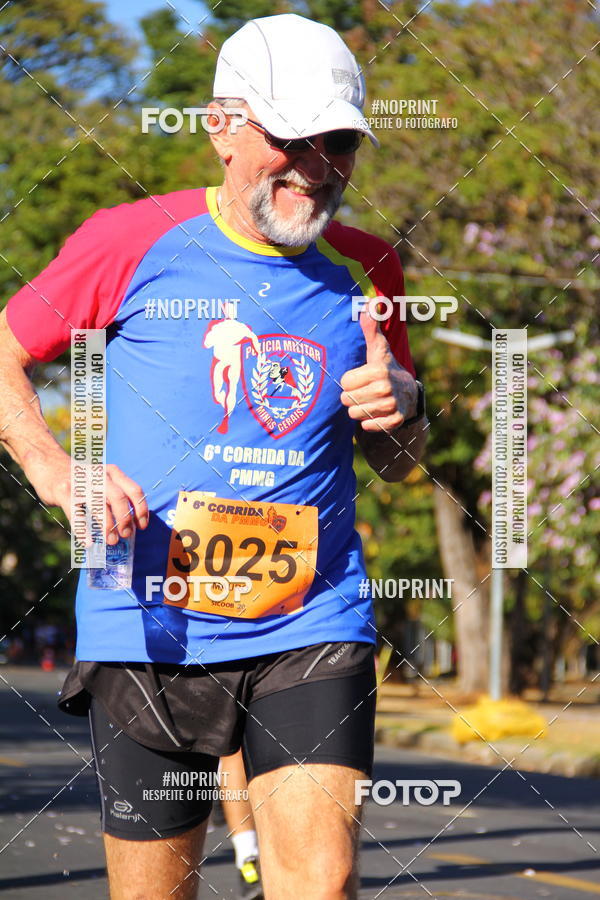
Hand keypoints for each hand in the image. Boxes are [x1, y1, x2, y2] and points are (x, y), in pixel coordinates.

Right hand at [27, 452, 147, 543]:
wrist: (49, 464)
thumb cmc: (81, 481)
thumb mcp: (102, 481)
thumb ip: (114, 496)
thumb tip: (129, 526)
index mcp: (112, 472)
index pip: (134, 490)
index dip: (141, 510)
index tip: (141, 526)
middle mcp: (99, 475)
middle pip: (118, 498)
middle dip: (124, 519)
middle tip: (124, 535)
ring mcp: (80, 482)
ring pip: (99, 504)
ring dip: (107, 525)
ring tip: (111, 541)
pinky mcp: (63, 491)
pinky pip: (76, 513)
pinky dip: (83, 529)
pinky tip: (88, 542)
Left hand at [340, 306, 417, 432]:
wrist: (408, 394)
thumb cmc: (385, 368)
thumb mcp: (377, 348)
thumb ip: (370, 327)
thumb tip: (373, 302)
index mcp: (379, 370)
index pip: (345, 383)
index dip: (350, 381)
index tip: (361, 378)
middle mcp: (386, 388)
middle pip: (347, 400)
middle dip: (352, 397)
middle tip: (364, 391)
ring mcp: (391, 406)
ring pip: (354, 414)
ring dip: (359, 410)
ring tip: (369, 401)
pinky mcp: (394, 422)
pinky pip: (367, 427)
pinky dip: (369, 423)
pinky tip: (377, 413)